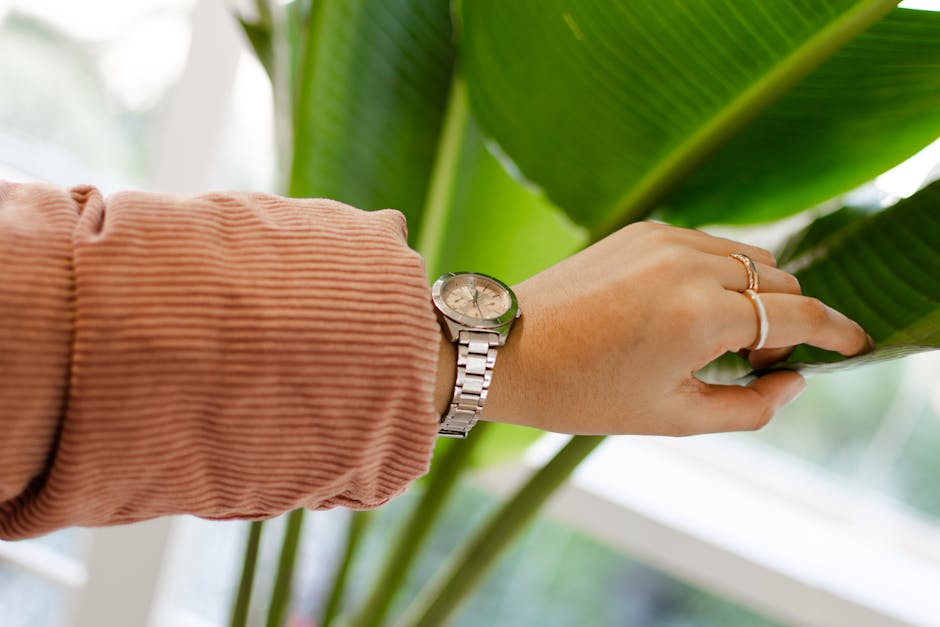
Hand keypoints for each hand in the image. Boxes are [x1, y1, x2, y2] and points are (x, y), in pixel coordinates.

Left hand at [443, 222, 871, 435]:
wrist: (503, 349)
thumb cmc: (580, 392)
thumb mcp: (671, 418)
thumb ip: (750, 406)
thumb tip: (794, 382)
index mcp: (700, 315)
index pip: (798, 314)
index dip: (835, 332)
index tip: (855, 344)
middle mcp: (689, 264)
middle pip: (779, 280)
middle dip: (788, 320)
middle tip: (759, 362)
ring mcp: (663, 238)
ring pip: (747, 257)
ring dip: (756, 293)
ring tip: (720, 339)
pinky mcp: (641, 228)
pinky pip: (708, 244)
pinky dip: (720, 273)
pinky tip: (690, 310)